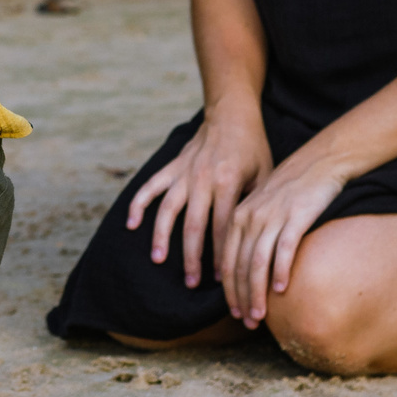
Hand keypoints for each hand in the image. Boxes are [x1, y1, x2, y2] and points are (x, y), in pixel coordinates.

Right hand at [122, 103, 272, 288]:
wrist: (232, 114)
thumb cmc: (254, 148)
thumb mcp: (265, 175)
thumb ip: (256, 206)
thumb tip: (255, 243)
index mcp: (228, 182)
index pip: (222, 227)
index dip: (221, 255)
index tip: (222, 278)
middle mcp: (202, 179)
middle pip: (194, 225)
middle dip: (191, 256)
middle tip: (190, 282)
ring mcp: (184, 173)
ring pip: (167, 209)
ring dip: (161, 236)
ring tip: (157, 259)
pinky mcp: (172, 166)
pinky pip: (150, 186)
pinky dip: (138, 204)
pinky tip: (131, 224)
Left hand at [218, 154, 349, 327]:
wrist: (318, 162)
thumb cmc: (291, 190)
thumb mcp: (262, 208)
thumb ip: (252, 233)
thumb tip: (247, 270)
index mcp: (239, 216)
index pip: (227, 260)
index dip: (229, 290)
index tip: (234, 313)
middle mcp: (250, 217)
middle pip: (239, 265)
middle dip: (241, 298)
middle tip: (247, 322)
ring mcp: (272, 217)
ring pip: (257, 262)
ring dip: (257, 293)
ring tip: (260, 316)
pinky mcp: (296, 216)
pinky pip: (284, 248)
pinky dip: (281, 270)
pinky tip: (282, 290)